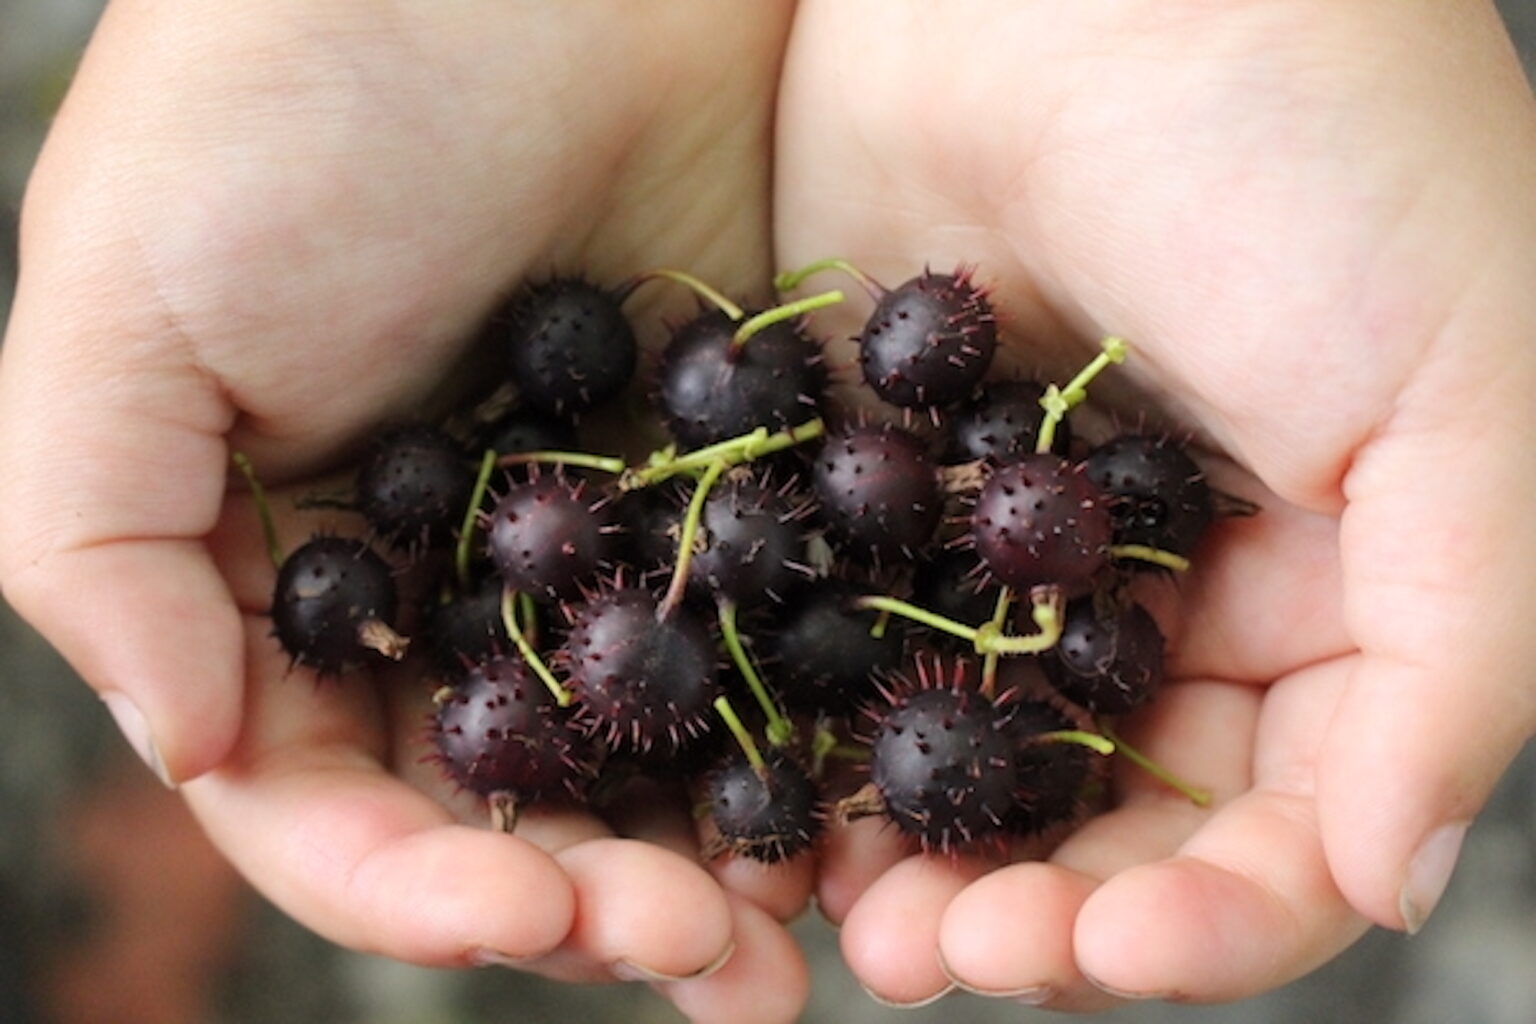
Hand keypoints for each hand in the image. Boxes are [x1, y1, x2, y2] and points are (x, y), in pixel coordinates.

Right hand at [0, 2, 807, 1020]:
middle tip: (709, 962)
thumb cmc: (286, 94)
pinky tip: (870, 804)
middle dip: (594, 903)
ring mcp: (601, 536)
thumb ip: (103, 537)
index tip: (532, 919)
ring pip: (653, 749)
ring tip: (798, 939)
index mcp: (294, 573)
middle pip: (511, 805)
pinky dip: (811, 730)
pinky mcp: (736, 474)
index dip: (418, 887)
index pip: (332, 794)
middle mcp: (449, 581)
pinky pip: (772, 633)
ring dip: (715, 858)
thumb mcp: (127, 300)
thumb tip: (189, 746)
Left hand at [775, 0, 1535, 1008]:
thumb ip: (1461, 656)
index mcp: (1329, 591)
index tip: (1108, 950)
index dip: (1208, 911)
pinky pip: (842, 640)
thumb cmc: (1327, 155)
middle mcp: (1165, 590)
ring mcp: (1007, 545)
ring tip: (842, 924)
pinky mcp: (877, 483)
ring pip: (962, 755)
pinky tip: (761, 800)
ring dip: (907, 854)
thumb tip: (1395, 881)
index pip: (1281, 817)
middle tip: (931, 960)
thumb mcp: (1474, 397)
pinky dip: (808, 730)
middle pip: (1102, 813)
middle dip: (1031, 907)